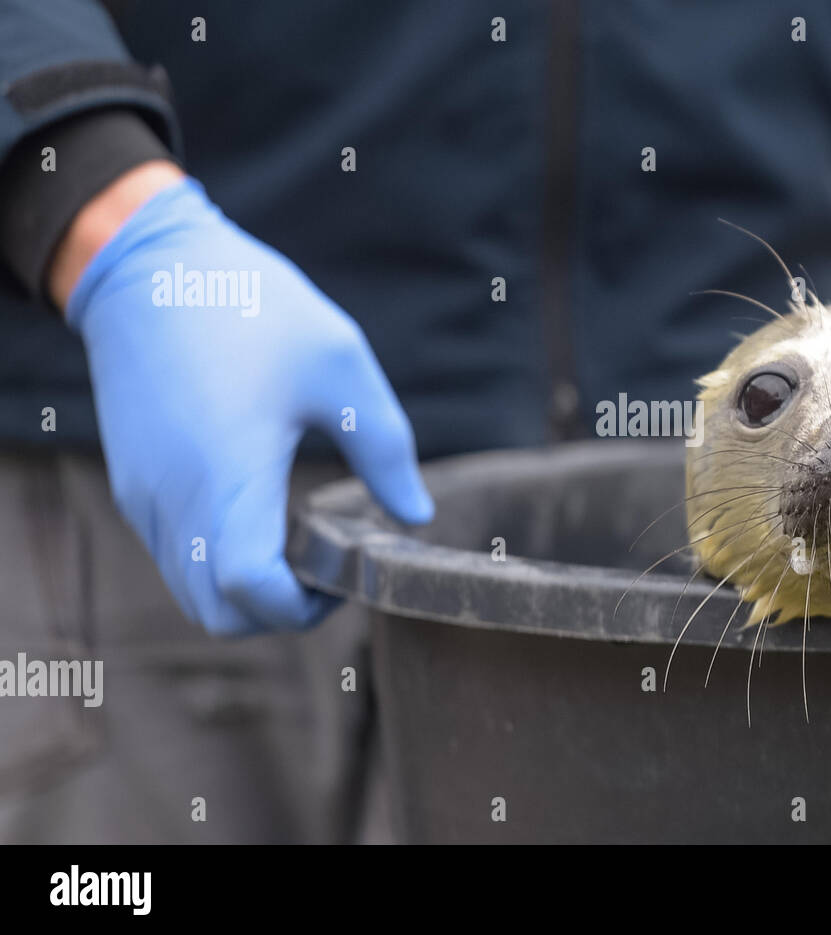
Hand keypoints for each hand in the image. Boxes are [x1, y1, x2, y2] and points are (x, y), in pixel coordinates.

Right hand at [61, 170, 432, 634]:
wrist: (152, 267)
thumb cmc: (252, 309)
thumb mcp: (342, 368)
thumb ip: (386, 451)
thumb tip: (415, 515)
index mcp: (230, 476)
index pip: (250, 592)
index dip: (304, 606)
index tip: (343, 575)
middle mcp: (176, 501)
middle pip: (219, 615)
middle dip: (279, 612)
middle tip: (325, 565)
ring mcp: (146, 497)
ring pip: (191, 591)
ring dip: (246, 589)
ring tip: (295, 534)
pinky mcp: (134, 484)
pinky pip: (173, 556)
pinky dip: (216, 561)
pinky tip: (257, 507)